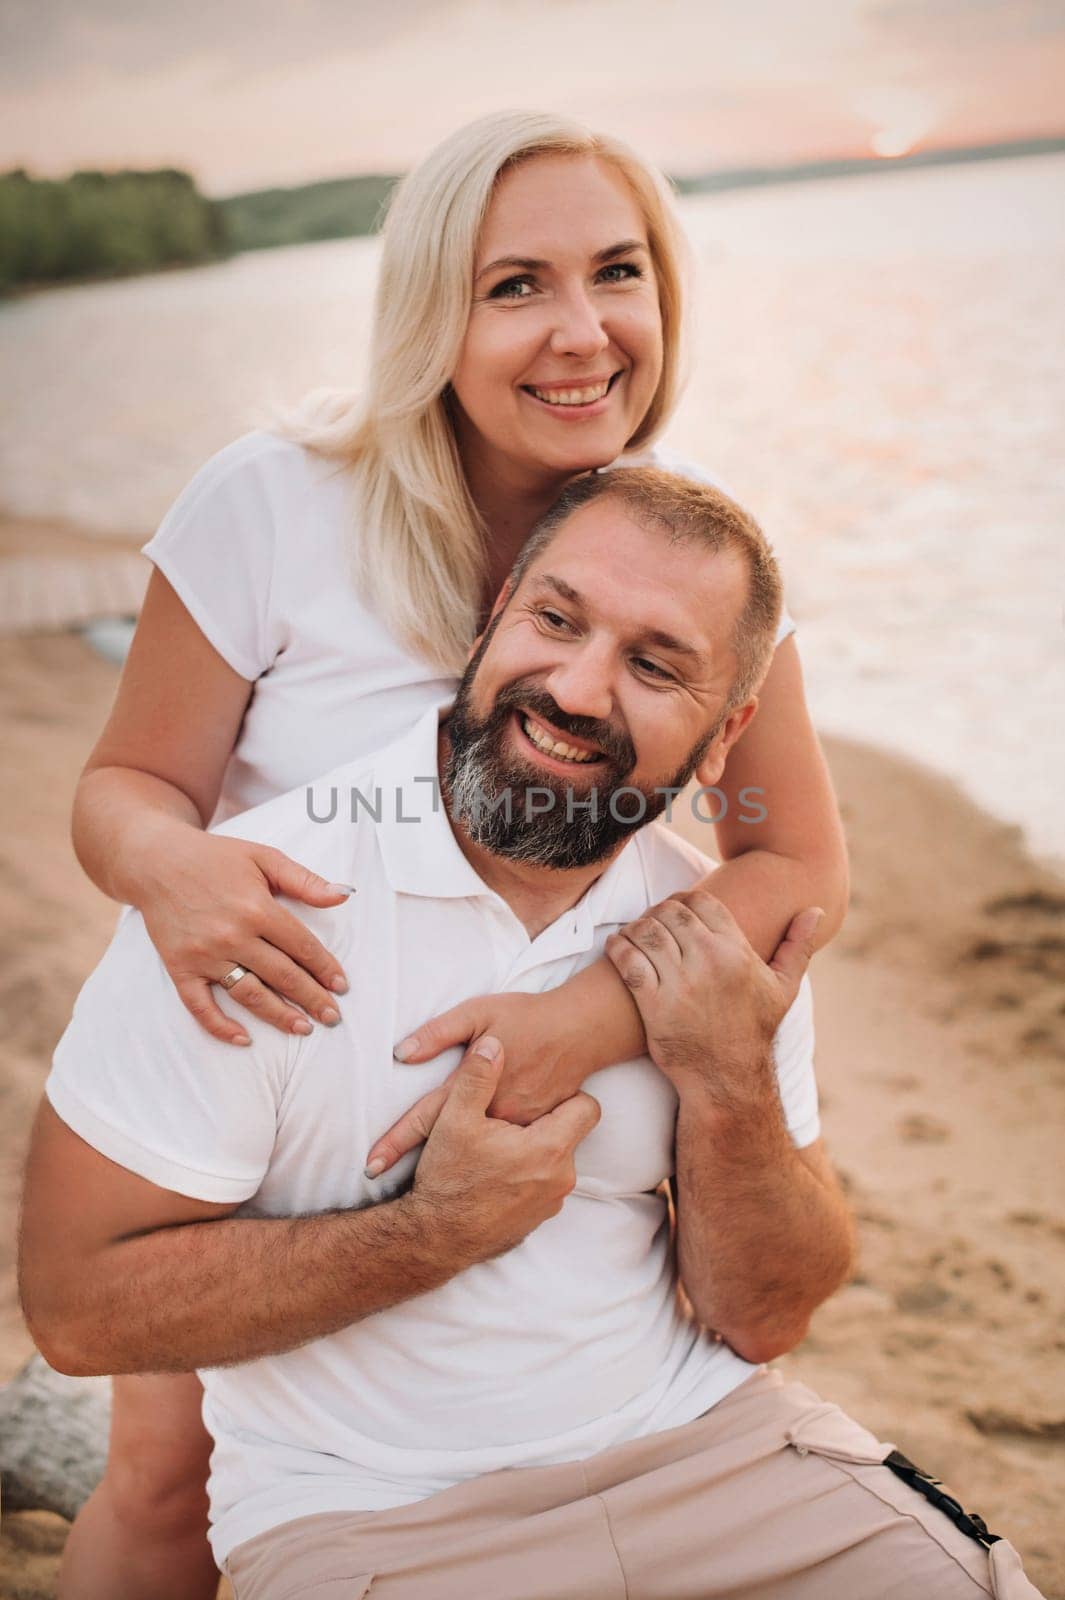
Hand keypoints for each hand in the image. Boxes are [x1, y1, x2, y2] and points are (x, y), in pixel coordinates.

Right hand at [138, 824, 352, 1044]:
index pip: (301, 947)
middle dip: (311, 998)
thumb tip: (344, 896)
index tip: (341, 986)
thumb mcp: (264, 858)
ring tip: (303, 1028)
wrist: (155, 861)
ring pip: (249, 994)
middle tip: (333, 1017)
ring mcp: (204, 954)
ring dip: (278, 1015)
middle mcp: (232, 935)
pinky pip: (200, 1005)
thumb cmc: (215, 858)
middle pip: (282, 975)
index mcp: (257, 908)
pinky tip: (244, 1040)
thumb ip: (305, 880)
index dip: (325, 968)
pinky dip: (220, 1026)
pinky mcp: (180, 967)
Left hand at [364, 990, 585, 1174]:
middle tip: (388, 1185)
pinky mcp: (544, 1136)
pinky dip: (495, 1167)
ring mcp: (522, 1129)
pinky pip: (513, 1156)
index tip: (371, 1165)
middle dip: (426, 1169)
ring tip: (439, 1189)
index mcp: (476, 1088)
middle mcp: (496, 1115)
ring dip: (462, 1172)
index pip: (426, 1118)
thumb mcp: (478, 1013)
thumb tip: (402, 1052)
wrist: (582, 1030)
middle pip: (452, 1145)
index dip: (396, 1142)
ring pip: (484, 1155)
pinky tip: (487, 1181)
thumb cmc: (528, 1017)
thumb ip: (439, 1033)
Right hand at [406, 1036, 600, 1264]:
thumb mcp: (454, 1119)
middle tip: (509, 1122)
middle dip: (545, 1123)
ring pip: (557, 1160)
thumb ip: (478, 1077)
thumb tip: (494, 1044)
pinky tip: (497, 1174)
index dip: (567, 1095)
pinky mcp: (539, 1220)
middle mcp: (561, 1178)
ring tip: (499, 1148)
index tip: (539, 1095)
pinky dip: (528, 1176)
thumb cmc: (447, 1178)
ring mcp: (552, 1203)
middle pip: (570, 1133)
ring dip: (536, 1151)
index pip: (588, 1107)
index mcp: (549, 1148)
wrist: (436, 1239)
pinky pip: (545, 1185)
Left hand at [604, 893, 821, 1102]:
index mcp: (737, 952)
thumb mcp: (783, 988)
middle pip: (670, 912)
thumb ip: (798, 946)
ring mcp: (680, 983)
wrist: (726, 1078)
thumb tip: (816, 910)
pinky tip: (618, 948)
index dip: (683, 899)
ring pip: (646, 931)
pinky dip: (618, 948)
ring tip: (635, 935)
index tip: (676, 910)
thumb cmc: (754, 1030)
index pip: (700, 901)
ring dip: (635, 927)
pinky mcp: (654, 1005)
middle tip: (652, 922)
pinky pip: (628, 961)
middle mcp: (709, 962)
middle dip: (657, 912)